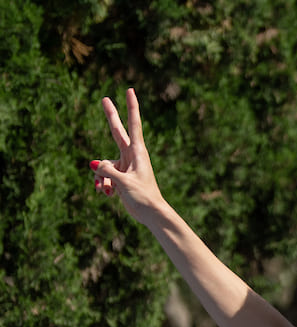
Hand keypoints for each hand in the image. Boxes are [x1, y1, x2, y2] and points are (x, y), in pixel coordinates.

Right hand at [89, 88, 167, 224]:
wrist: (151, 214)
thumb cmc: (143, 196)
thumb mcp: (124, 182)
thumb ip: (108, 171)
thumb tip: (94, 164)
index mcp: (137, 152)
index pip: (133, 125)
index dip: (131, 107)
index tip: (130, 91)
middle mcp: (131, 156)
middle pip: (117, 132)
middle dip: (111, 117)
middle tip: (104, 98)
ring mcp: (125, 166)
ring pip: (104, 164)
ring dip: (101, 177)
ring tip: (107, 190)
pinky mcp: (121, 177)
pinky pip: (104, 176)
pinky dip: (103, 185)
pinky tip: (108, 195)